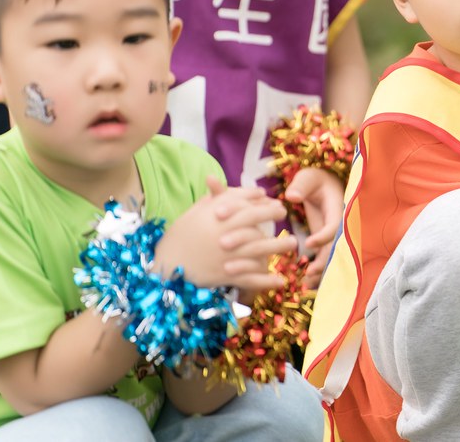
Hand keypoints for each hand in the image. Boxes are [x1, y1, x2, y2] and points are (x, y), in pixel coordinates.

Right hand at [155, 176, 292, 290]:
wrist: (165, 267)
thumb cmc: (180, 237)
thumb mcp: (193, 214)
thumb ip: (209, 198)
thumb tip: (217, 179)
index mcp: (215, 217)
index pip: (243, 202)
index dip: (259, 198)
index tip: (269, 197)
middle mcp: (224, 233)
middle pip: (255, 220)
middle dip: (273, 214)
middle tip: (284, 212)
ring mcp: (227, 255)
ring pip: (259, 249)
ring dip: (279, 246)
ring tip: (293, 243)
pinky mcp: (227, 274)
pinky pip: (251, 278)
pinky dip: (267, 281)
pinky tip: (281, 281)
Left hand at [284, 167, 344, 285]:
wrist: (322, 185)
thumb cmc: (314, 180)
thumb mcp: (307, 177)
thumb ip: (300, 185)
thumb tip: (291, 196)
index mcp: (338, 208)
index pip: (335, 225)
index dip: (324, 235)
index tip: (308, 243)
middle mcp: (339, 224)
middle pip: (336, 246)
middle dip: (325, 261)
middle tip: (308, 272)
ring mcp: (333, 235)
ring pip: (332, 256)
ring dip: (321, 271)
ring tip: (306, 284)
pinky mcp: (326, 242)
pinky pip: (325, 258)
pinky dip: (318, 271)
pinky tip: (306, 284)